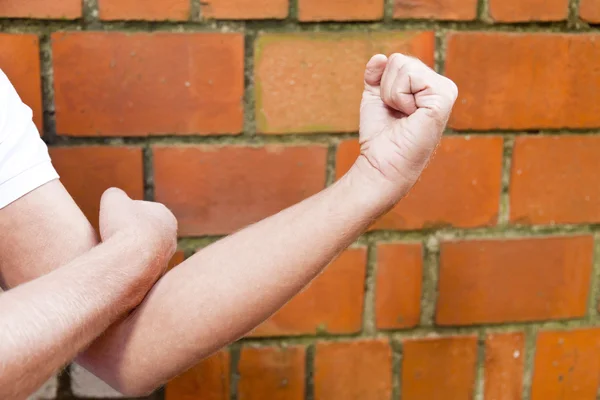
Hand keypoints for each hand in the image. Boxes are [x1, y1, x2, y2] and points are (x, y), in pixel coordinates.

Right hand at [99, 188, 177, 287]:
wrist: (130, 264)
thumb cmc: (124, 227)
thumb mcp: (113, 198)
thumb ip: (114, 195)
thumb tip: (114, 198)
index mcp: (166, 216)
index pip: (143, 210)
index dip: (124, 212)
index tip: (113, 218)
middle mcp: (170, 239)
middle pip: (143, 232)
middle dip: (127, 233)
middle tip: (111, 235)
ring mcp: (164, 261)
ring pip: (141, 253)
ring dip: (126, 252)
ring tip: (111, 252)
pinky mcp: (155, 280)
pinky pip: (136, 270)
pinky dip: (125, 268)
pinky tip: (116, 267)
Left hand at [354, 53, 457, 199]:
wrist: (382, 162)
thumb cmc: (380, 136)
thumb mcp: (375, 98)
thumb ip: (377, 75)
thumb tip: (380, 56)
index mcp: (428, 86)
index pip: (397, 61)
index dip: (383, 84)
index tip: (391, 109)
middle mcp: (441, 86)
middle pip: (400, 60)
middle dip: (387, 88)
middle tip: (397, 113)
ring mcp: (445, 91)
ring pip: (403, 65)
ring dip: (392, 94)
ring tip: (403, 115)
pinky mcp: (444, 97)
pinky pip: (410, 76)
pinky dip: (400, 96)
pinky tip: (410, 115)